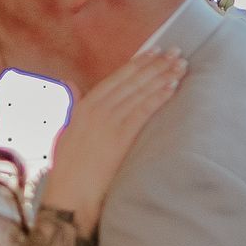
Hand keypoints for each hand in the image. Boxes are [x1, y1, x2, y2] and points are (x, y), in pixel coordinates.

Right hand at [41, 49, 184, 233]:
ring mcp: (108, 123)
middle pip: (132, 82)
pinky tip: (172, 87)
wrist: (71, 194)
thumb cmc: (68, 168)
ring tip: (180, 66)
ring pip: (140, 93)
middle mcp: (96, 110)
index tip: (154, 52)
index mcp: (83, 107)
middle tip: (176, 52)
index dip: (137, 64)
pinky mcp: (120, 138)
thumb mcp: (65, 130)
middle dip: (156, 65)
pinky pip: (143, 112)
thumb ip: (73, 105)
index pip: (116, 79)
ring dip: (162, 77)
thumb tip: (72, 84)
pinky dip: (158, 98)